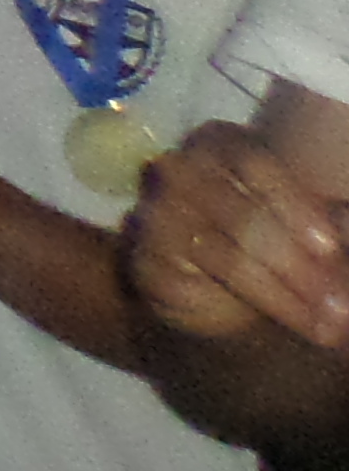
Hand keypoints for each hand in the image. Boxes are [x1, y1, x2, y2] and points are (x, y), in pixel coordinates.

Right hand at [126, 122, 348, 347]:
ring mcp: (155, 213)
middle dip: (299, 269)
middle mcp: (178, 170)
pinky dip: (240, 311)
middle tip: (340, 308)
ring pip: (224, 258)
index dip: (293, 204)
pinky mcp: (143, 260)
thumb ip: (326, 220)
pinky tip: (271, 327)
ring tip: (322, 327)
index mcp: (217, 143)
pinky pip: (194, 287)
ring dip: (282, 299)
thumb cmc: (257, 232)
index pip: (253, 163)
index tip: (329, 247)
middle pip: (242, 217)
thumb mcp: (297, 218)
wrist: (196, 273)